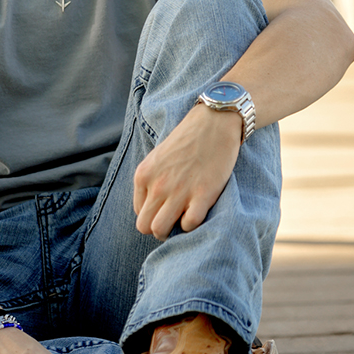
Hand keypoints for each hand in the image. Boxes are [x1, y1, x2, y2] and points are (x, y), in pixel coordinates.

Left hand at [133, 103, 241, 239]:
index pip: (139, 212)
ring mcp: (178, 191)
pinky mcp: (202, 195)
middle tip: (173, 220)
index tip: (166, 208)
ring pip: (160, 230)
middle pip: (144, 226)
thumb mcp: (157, 158)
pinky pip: (189, 225)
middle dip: (158, 228)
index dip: (153, 214)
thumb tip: (152, 207)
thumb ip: (151, 181)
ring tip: (183, 219)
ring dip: (172, 231)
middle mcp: (157, 185)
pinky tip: (198, 211)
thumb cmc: (187, 139)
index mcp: (143, 175)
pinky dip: (192, 224)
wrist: (214, 122)